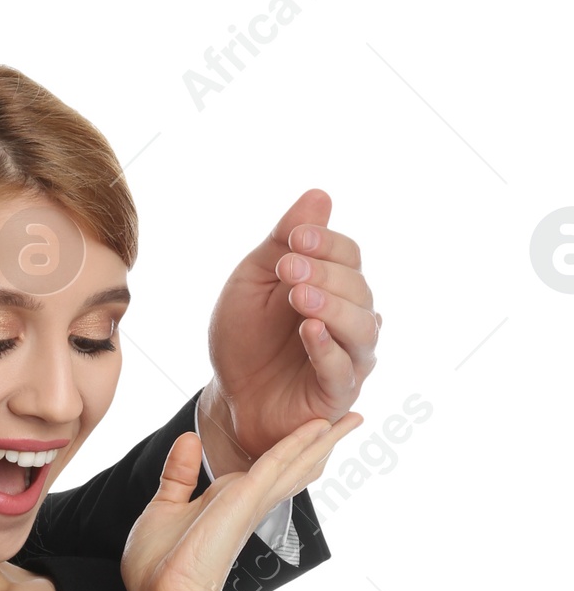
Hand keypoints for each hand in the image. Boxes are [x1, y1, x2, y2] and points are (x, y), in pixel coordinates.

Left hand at [120, 415, 361, 590]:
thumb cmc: (158, 567)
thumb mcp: (164, 507)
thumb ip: (179, 474)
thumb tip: (189, 438)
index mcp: (228, 502)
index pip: (269, 472)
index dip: (292, 452)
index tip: (313, 433)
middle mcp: (246, 502)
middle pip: (293, 467)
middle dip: (322, 444)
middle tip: (351, 420)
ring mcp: (248, 501)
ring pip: (294, 463)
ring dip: (324, 440)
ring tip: (353, 419)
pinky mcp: (243, 500)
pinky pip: (275, 463)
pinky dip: (297, 443)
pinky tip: (318, 428)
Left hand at [200, 189, 379, 474]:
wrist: (229, 395)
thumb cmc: (244, 337)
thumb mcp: (253, 282)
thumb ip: (282, 241)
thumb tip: (319, 195)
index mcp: (334, 286)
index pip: (348, 256)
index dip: (326, 243)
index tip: (295, 237)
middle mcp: (351, 318)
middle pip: (358, 288)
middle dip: (324, 274)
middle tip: (288, 268)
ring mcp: (350, 356)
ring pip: (362, 328)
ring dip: (331, 307)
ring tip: (299, 297)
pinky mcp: (338, 392)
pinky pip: (343, 370)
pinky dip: (328, 348)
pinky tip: (309, 331)